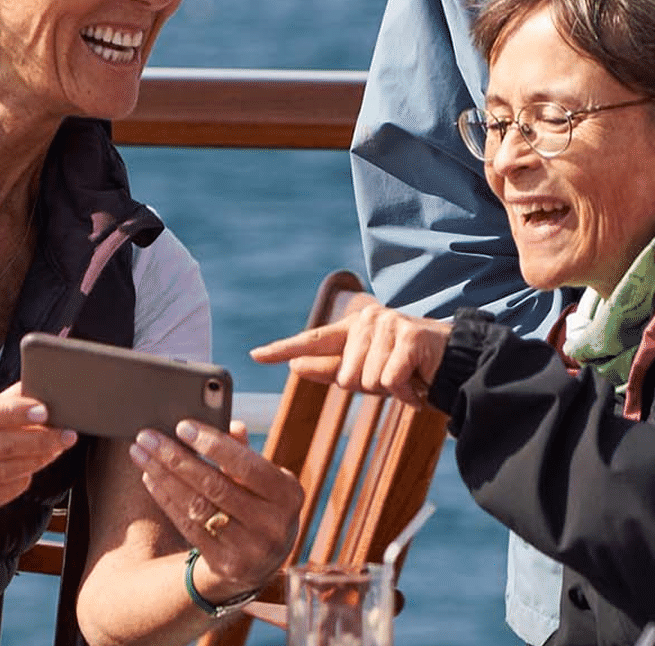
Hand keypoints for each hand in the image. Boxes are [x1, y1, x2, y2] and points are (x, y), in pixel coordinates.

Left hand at [129, 418, 299, 602]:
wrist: (262, 561)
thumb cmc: (258, 501)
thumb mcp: (263, 478)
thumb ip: (245, 450)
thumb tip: (231, 425)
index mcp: (288, 494)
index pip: (246, 465)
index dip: (213, 444)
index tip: (182, 426)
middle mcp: (273, 525)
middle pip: (214, 485)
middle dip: (175, 458)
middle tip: (147, 437)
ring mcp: (251, 550)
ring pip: (197, 507)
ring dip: (163, 476)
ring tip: (141, 453)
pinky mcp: (226, 566)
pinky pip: (189, 527)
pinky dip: (166, 499)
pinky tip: (150, 478)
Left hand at [250, 294, 451, 405]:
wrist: (459, 366)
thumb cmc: (410, 370)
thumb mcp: (369, 371)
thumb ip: (332, 368)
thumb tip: (294, 366)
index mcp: (352, 329)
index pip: (312, 339)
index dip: (283, 348)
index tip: (255, 355)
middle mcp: (366, 321)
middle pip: (346, 377)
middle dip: (372, 389)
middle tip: (396, 381)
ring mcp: (387, 325)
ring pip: (368, 381)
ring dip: (392, 391)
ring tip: (409, 380)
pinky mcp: (407, 337)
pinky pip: (391, 380)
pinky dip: (407, 394)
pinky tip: (419, 386)